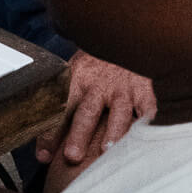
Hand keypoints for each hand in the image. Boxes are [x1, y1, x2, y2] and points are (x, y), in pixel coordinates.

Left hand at [35, 52, 154, 167]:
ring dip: (113, 132)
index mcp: (76, 81)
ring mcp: (124, 89)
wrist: (126, 36)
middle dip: (79, 134)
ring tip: (108, 150)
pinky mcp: (146, 91)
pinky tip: (146, 138)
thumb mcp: (75, 76)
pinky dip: (148, 124)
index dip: (50, 133)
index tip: (43, 156)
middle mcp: (99, 85)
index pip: (59, 109)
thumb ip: (60, 111)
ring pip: (118, 113)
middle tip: (72, 156)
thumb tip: (42, 153)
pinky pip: (149, 109)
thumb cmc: (96, 67)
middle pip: (87, 111)